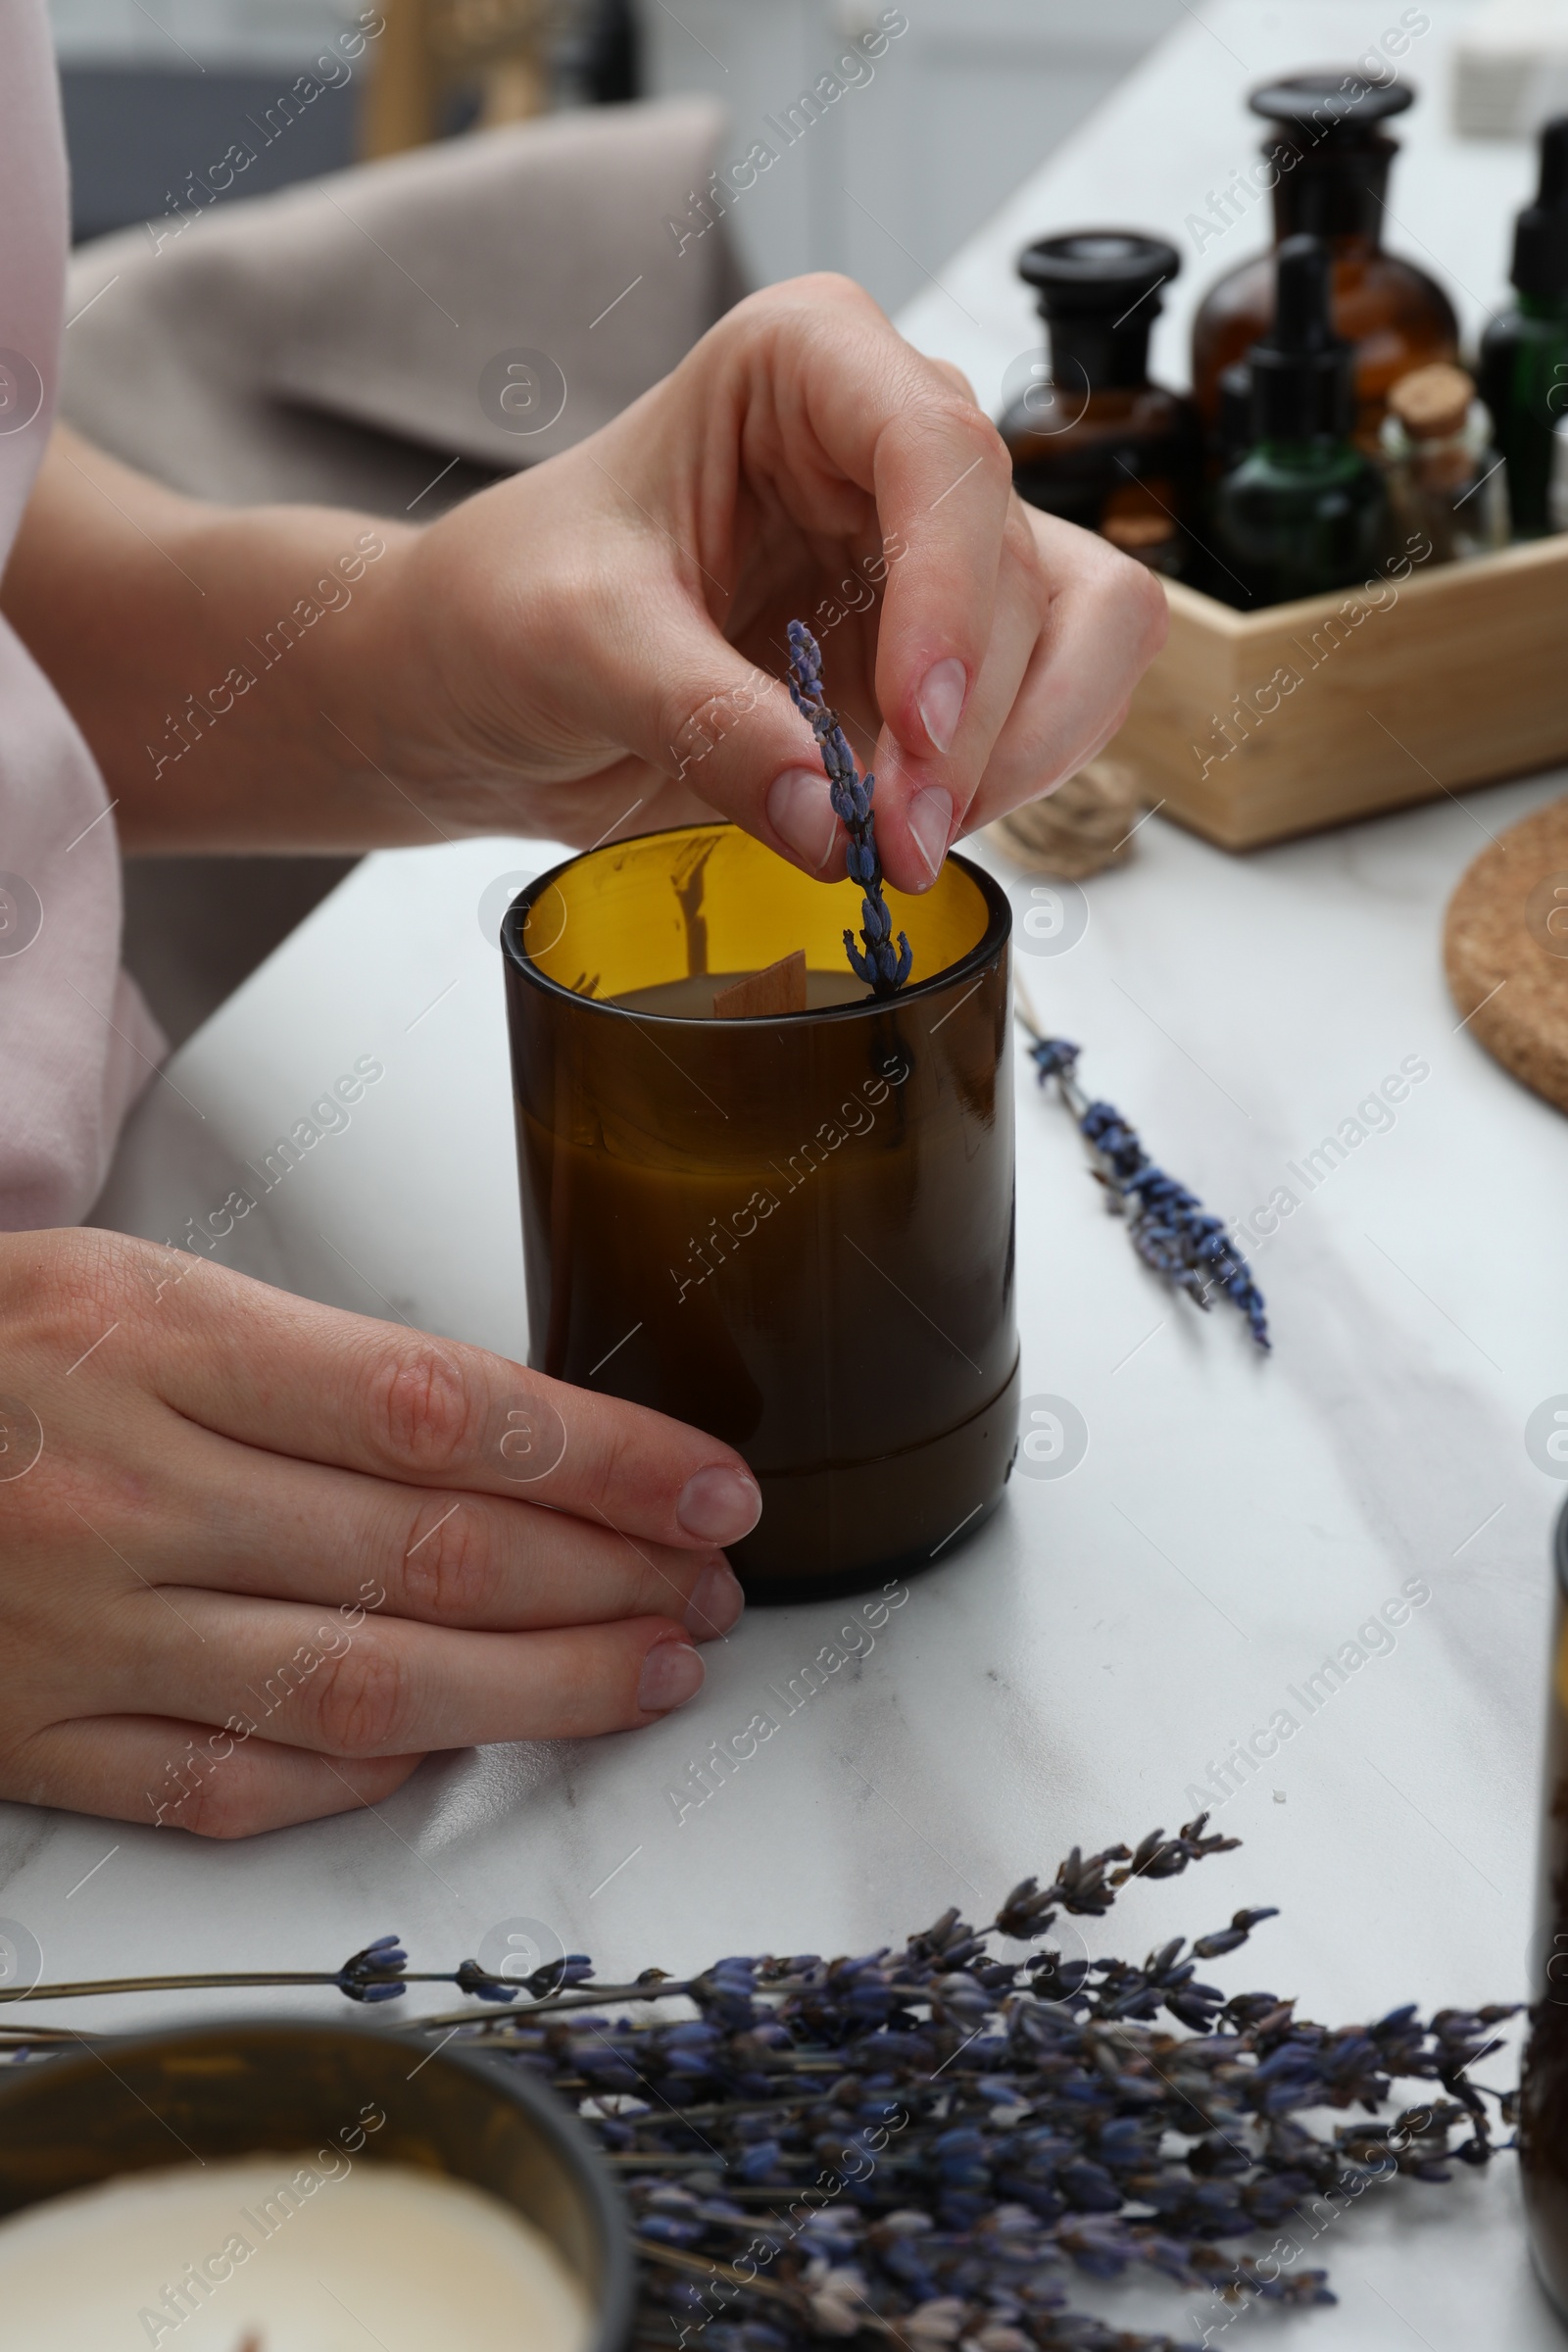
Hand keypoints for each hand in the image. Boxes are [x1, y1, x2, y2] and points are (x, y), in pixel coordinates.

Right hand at [0, 1230, 756, 1836]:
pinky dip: (365, 1773)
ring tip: (648, 1673)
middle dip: (606, 1581)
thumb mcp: (140, 1291)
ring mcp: (77, 1631)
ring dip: (537, 1692)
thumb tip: (509, 1442)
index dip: (605, 1459)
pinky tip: (454, 1748)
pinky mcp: (34, 1738)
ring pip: (360, 1685)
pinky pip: (233, 1784)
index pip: (439, 1407)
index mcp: (158, 1342)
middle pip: (428, 1556)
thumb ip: (314, 1368)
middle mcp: (124, 1493)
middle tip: (709, 1587)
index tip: (710, 1486)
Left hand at [383, 273, 1167, 893]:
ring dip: (1013, 760)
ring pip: (1074, 637)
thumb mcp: (575, 648)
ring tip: (898, 847)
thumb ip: (706, 724)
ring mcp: (930, 553)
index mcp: (805, 365)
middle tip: (895, 842)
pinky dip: (1000, 785)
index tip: (916, 733)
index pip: (940, 450)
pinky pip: (1047, 709)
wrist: (479, 683)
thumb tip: (836, 823)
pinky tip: (904, 829)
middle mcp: (891, 443)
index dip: (952, 597)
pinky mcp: (941, 653)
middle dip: (976, 723)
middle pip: (1024, 566)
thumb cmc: (504, 606)